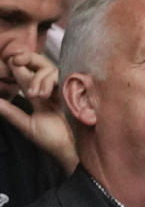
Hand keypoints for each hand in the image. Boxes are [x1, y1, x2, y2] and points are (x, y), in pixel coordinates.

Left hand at [0, 51, 76, 171]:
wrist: (72, 148)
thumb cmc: (53, 141)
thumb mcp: (27, 126)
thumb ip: (11, 112)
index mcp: (39, 97)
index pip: (26, 75)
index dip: (18, 66)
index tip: (9, 61)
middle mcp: (50, 90)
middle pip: (39, 64)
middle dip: (27, 58)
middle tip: (15, 60)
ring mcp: (62, 89)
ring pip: (48, 69)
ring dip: (37, 79)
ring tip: (36, 96)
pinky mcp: (73, 90)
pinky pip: (58, 76)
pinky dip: (48, 82)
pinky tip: (45, 95)